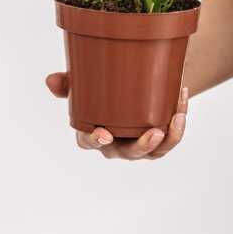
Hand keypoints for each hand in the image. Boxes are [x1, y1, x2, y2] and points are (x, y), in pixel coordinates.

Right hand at [45, 71, 188, 159]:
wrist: (136, 87)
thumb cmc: (106, 91)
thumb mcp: (86, 85)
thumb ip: (69, 83)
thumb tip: (50, 80)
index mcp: (94, 133)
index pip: (89, 142)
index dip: (95, 140)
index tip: (104, 134)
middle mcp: (117, 145)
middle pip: (128, 153)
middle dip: (141, 146)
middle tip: (153, 132)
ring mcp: (140, 145)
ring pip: (154, 151)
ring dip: (168, 138)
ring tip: (177, 118)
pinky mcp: (160, 141)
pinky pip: (172, 138)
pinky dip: (179, 123)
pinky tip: (182, 99)